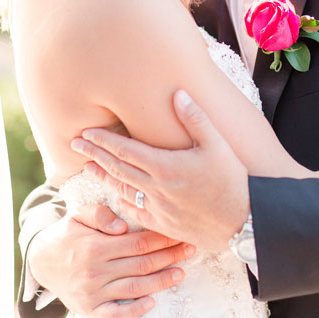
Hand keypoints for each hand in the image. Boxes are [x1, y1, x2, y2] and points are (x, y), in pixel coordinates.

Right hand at [27, 203, 193, 317]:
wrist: (41, 261)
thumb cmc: (66, 235)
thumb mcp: (77, 215)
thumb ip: (99, 214)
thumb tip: (122, 227)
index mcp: (94, 245)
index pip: (136, 242)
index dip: (160, 238)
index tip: (178, 233)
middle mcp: (95, 270)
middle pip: (141, 264)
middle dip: (169, 256)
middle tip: (190, 250)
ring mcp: (93, 292)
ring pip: (135, 288)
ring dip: (161, 281)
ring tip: (181, 273)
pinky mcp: (90, 309)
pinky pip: (116, 314)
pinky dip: (135, 310)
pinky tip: (152, 302)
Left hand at [72, 90, 249, 250]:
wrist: (245, 222)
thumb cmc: (233, 180)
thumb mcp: (217, 144)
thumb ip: (194, 118)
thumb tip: (177, 93)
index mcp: (165, 166)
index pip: (123, 150)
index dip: (102, 140)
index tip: (84, 131)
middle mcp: (156, 188)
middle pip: (115, 168)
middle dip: (93, 154)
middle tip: (73, 143)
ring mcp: (157, 208)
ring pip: (121, 190)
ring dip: (101, 177)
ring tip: (86, 166)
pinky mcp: (162, 224)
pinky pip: (134, 212)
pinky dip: (120, 201)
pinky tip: (113, 194)